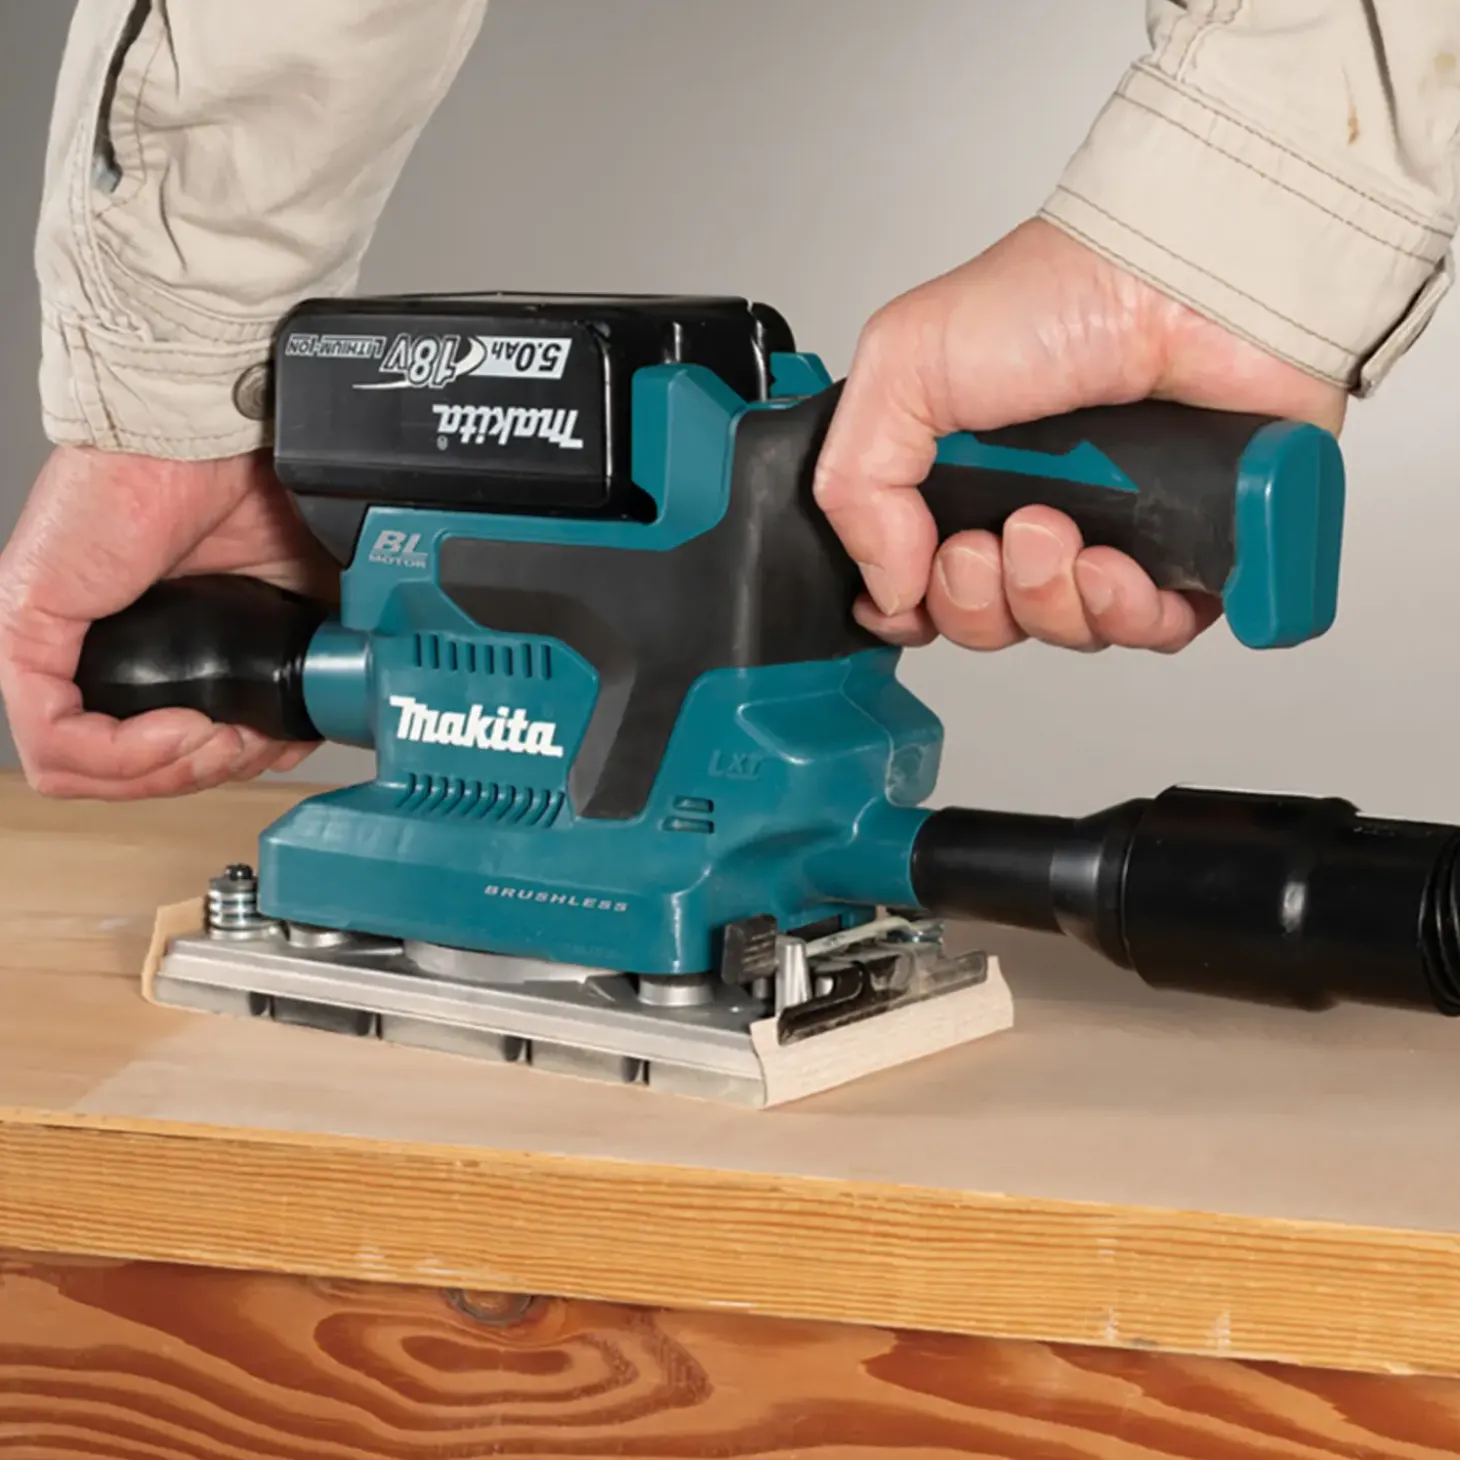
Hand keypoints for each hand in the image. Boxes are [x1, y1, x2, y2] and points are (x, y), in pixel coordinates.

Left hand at [0, 447, 336, 797]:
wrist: (221, 435)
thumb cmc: (250, 493)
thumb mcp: (289, 608)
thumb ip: (290, 674)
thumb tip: (304, 736)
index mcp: (144, 641)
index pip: (155, 750)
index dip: (215, 767)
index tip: (264, 744)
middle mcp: (86, 650)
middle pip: (124, 772)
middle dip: (200, 775)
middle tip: (250, 746)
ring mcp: (46, 647)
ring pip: (84, 772)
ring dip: (169, 774)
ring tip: (220, 741)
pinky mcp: (24, 634)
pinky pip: (60, 742)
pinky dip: (132, 756)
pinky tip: (187, 729)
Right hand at [814, 218, 1347, 651]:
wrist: (1183, 282)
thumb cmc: (1061, 297)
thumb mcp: (901, 364)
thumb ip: (855, 482)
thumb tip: (885, 585)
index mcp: (960, 474)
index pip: (920, 585)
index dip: (911, 607)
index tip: (910, 589)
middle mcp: (1033, 508)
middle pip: (988, 621)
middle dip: (977, 601)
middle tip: (989, 541)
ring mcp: (1113, 533)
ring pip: (1066, 633)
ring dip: (1050, 601)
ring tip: (1058, 533)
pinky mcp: (1189, 551)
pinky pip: (1154, 632)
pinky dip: (1132, 615)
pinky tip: (1120, 566)